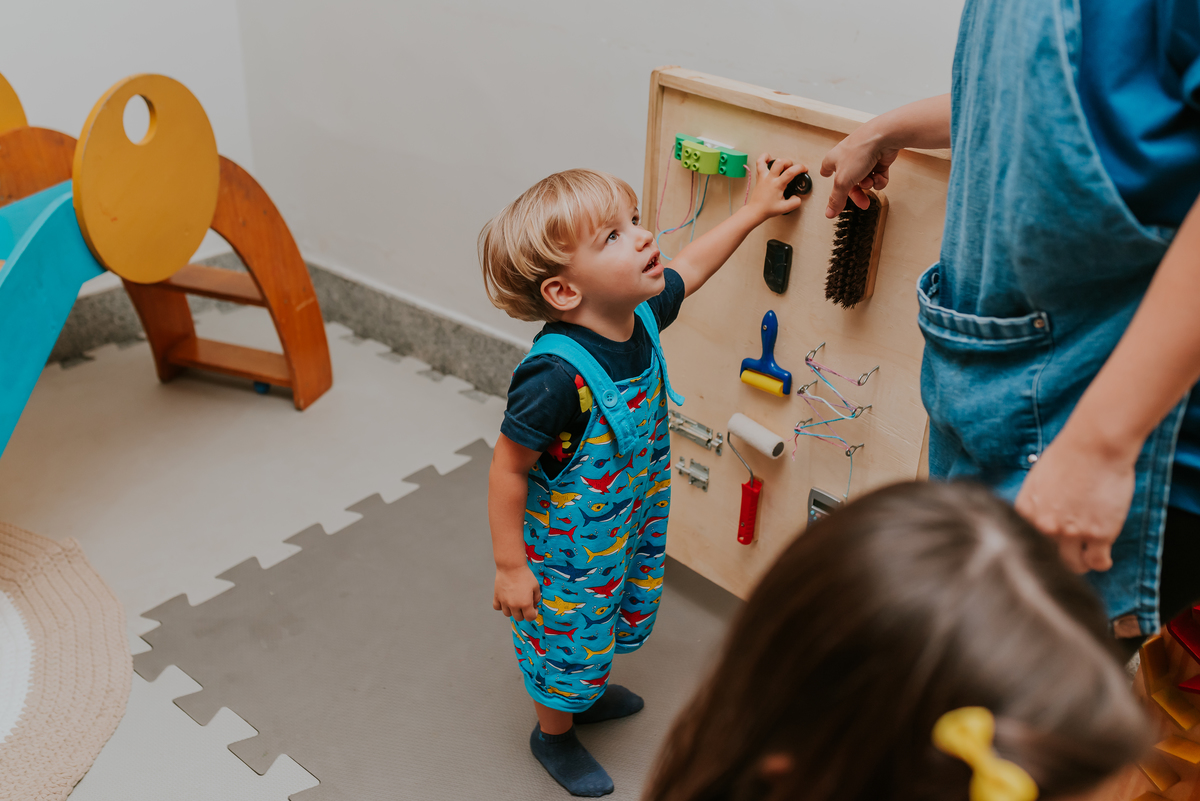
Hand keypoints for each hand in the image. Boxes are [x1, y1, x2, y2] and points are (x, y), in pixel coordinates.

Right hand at [493, 564, 540, 621]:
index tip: (533, 609)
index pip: (530, 618)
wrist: (511, 566)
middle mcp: (514, 605)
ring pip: (507, 614)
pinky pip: (497, 607)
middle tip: (525, 604)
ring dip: (512, 610)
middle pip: (518, 618)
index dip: (533, 614)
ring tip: (515, 602)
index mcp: (525, 604)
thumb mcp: (536, 586)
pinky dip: (501, 606)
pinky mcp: (497, 597)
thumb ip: (537, 598)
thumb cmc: (524, 575)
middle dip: (523, 613)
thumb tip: (534, 604)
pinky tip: (505, 600)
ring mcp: (504, 602)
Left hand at [745, 154, 806, 220]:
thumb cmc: (767, 209)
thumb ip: (794, 202)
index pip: (790, 172)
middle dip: (789, 162)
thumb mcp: (785, 208)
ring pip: (765, 160)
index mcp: (777, 185)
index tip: (804, 169)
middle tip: (791, 168)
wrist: (755, 211)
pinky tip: (769, 161)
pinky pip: (759, 164)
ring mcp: (763, 177)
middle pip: (779, 162)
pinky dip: (763, 158)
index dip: (800, 168)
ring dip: (775, 158)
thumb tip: (797, 197)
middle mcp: (769, 179)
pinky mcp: (759, 177)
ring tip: (781, 163)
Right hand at [820, 126, 899, 217]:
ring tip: (870, 181)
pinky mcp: (878, 161)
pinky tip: (879, 176)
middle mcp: (848, 159)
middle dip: (857, 194)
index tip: (832, 188)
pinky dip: (879, 180)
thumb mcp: (843, 181)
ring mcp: (864, 160)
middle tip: (862, 203)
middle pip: (850, 183)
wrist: (883, 138)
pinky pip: (877, 177)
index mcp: (834, 160)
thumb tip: (829, 213)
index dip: (828, 179)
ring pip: (865, 181)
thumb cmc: (859, 152)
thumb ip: (836, 199)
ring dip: (869, 185)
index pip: (827, 170)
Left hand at [1014, 431, 1136, 573]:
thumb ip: (1036, 505)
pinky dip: (1101, 563)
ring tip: (1086, 558)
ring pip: (1074, 565)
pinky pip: (1098, 562)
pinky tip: (1103, 559)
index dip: (1039, 547)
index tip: (1047, 551)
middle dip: (1059, 559)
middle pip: (1049, 558)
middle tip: (1069, 556)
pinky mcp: (1098, 534)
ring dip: (1080, 563)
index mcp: (1026, 511)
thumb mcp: (1038, 480)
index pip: (1026, 543)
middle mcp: (1044, 525)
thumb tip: (1038, 520)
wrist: (1095, 446)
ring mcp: (1071, 532)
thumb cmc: (1069, 455)